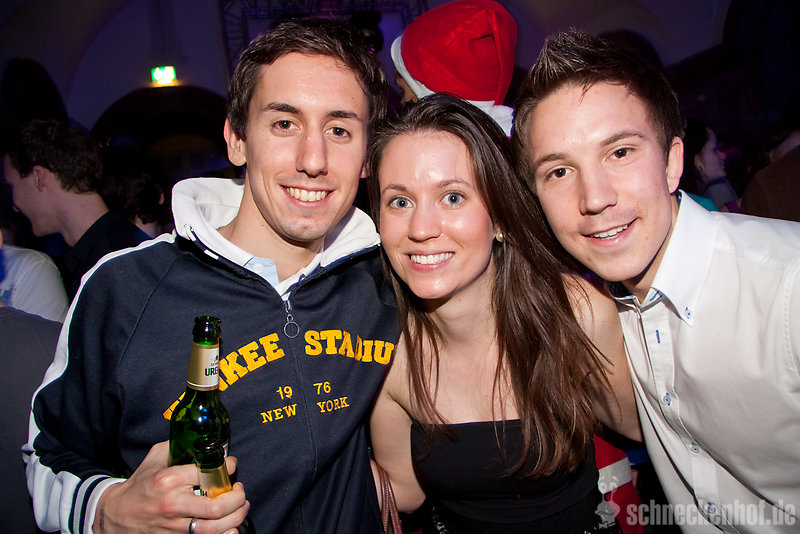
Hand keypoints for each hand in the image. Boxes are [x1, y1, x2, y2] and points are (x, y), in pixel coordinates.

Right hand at [93, 441, 249, 533]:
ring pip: (214, 528)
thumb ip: (177, 446)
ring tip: (241, 507)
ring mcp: (174, 525)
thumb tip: (204, 439)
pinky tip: (230, 526)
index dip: (227, 467)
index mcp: (169, 480)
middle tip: (240, 491)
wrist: (115, 515)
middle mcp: (173, 504)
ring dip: (235, 517)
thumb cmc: (139, 485)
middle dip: (237, 498)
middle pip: (217, 506)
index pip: (208, 473)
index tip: (232, 465)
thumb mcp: (154, 458)